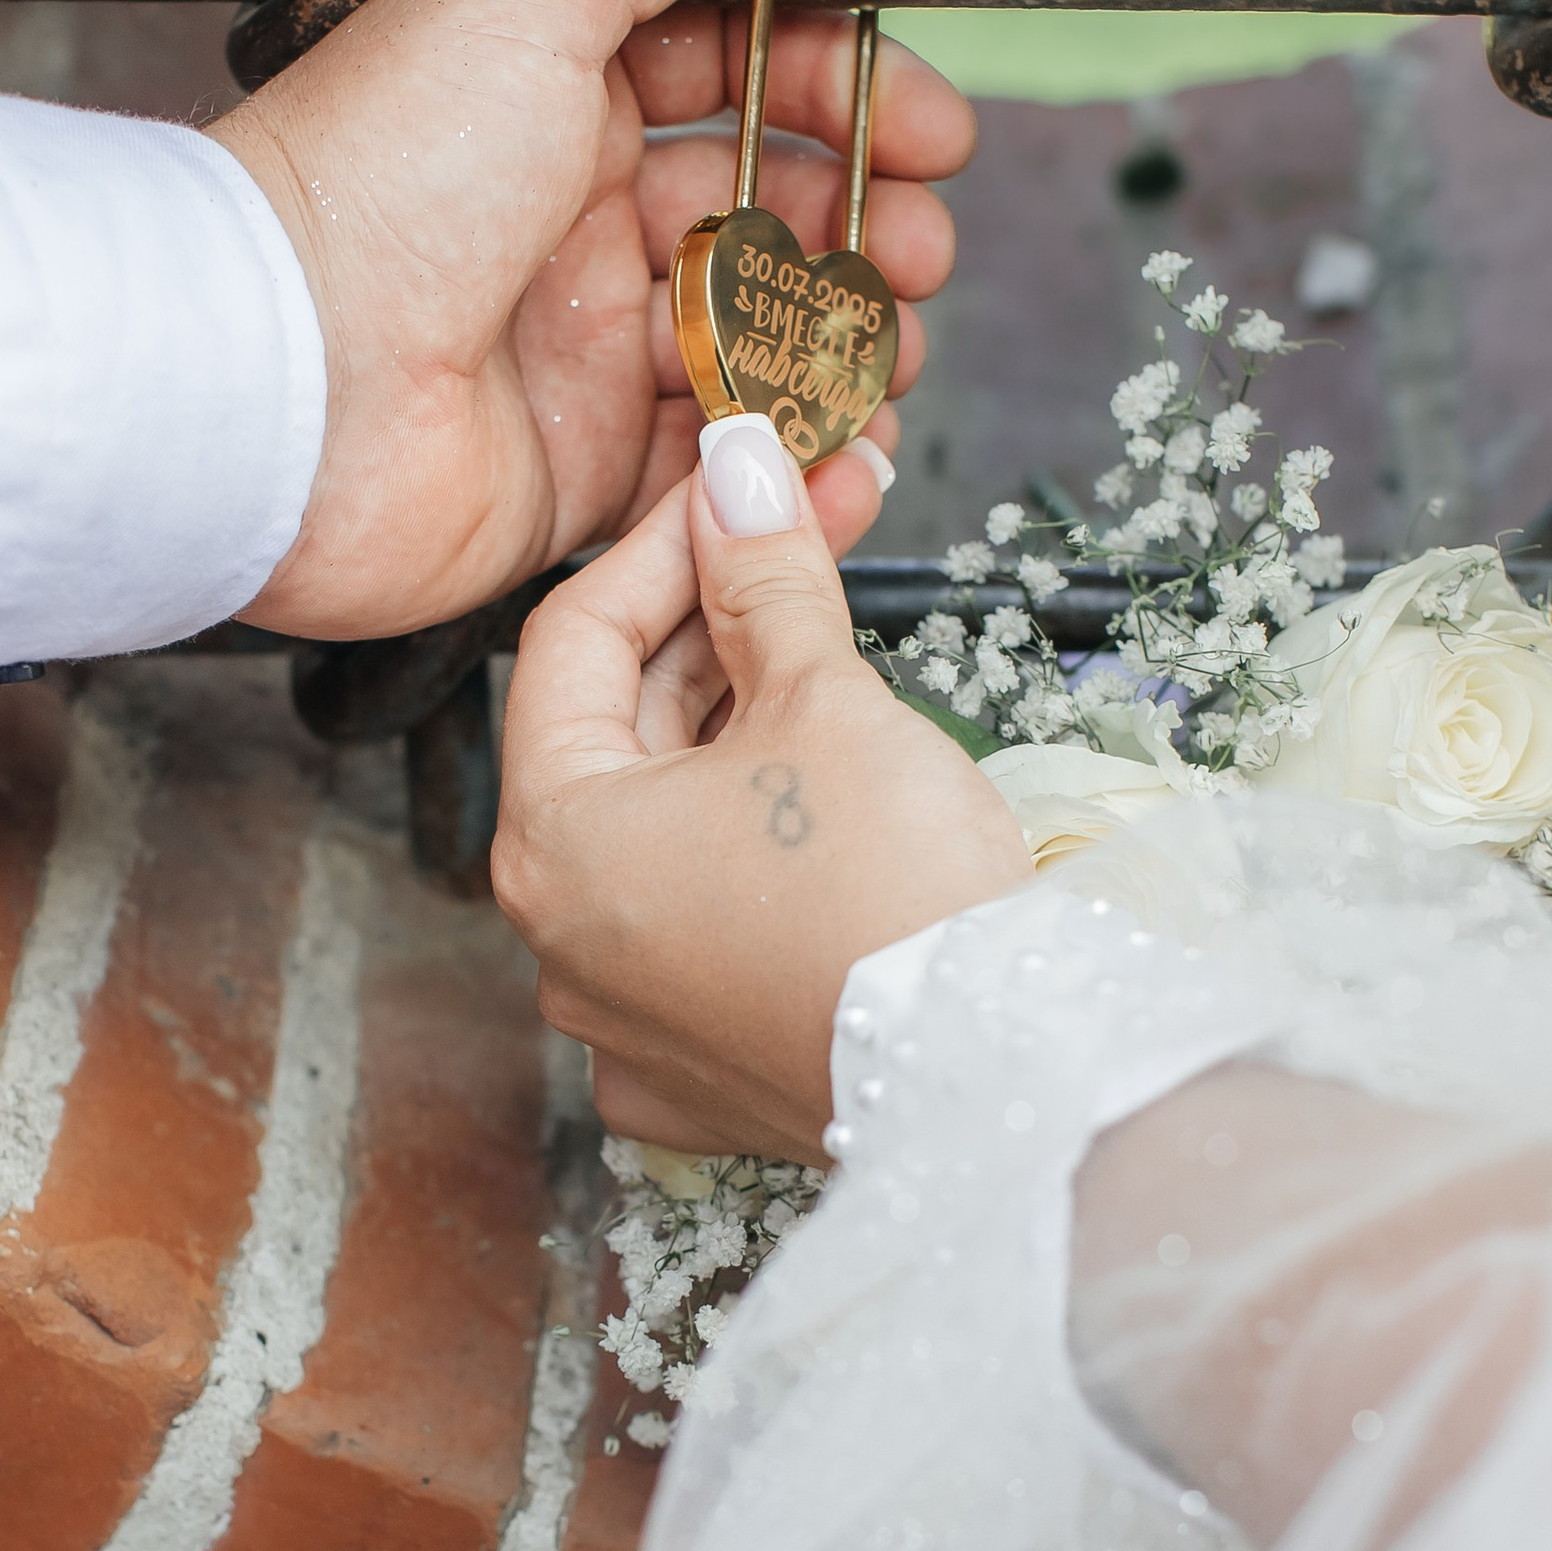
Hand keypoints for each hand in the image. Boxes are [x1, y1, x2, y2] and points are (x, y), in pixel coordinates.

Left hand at [218, 0, 973, 637]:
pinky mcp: (583, 468)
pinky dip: (794, 445)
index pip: (737, 69)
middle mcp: (568, 210)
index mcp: (551, 86)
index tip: (931, 123)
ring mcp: (579, 343)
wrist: (273, 384)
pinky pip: (718, 456)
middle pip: (765, 202)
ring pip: (758, 330)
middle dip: (868, 217)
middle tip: (927, 239)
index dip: (846, 90)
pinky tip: (847, 430)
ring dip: (849, 331)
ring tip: (899, 337)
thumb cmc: (375, 175)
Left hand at [494, 412, 1031, 1157]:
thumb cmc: (895, 893)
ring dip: (734, 739)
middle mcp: (560, 945)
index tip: (743, 487)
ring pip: (659, 838)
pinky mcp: (697, 1079)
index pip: (574, 643)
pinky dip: (746, 862)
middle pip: (615, 739)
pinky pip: (697, 937)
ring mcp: (623, 1025)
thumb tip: (740, 469)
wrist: (998, 1081)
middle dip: (716, 633)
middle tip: (806, 548)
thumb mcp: (826, 702)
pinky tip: (821, 811)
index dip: (666, 544)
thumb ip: (765, 579)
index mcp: (553, 842)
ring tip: (828, 663)